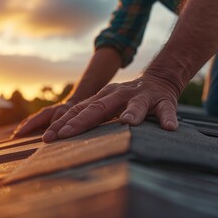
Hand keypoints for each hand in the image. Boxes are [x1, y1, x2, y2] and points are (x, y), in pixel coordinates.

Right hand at [11, 101, 75, 138]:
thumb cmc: (69, 111)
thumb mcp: (63, 116)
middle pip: (28, 122)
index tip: (16, 136)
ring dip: (23, 130)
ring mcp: (43, 117)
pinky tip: (28, 137)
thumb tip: (46, 138)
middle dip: (20, 130)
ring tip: (16, 139)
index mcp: (45, 113)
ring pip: (30, 123)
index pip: (32, 122)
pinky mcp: (46, 121)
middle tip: (12, 140)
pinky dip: (29, 130)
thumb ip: (55, 126)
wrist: (74, 104)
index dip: (24, 129)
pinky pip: (35, 125)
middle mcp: (42, 115)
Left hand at [42, 76, 178, 142]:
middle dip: (81, 122)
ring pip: (136, 105)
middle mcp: (120, 95)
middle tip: (65, 135)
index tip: (48, 138)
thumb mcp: (108, 104)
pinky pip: (166, 110)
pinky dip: (167, 118)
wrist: (160, 79)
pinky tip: (169, 127)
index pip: (80, 110)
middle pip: (99, 108)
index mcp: (104, 97)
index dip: (64, 123)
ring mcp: (142, 97)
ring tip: (127, 123)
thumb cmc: (128, 99)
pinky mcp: (163, 102)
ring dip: (132, 114)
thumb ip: (91, 116)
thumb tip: (62, 134)